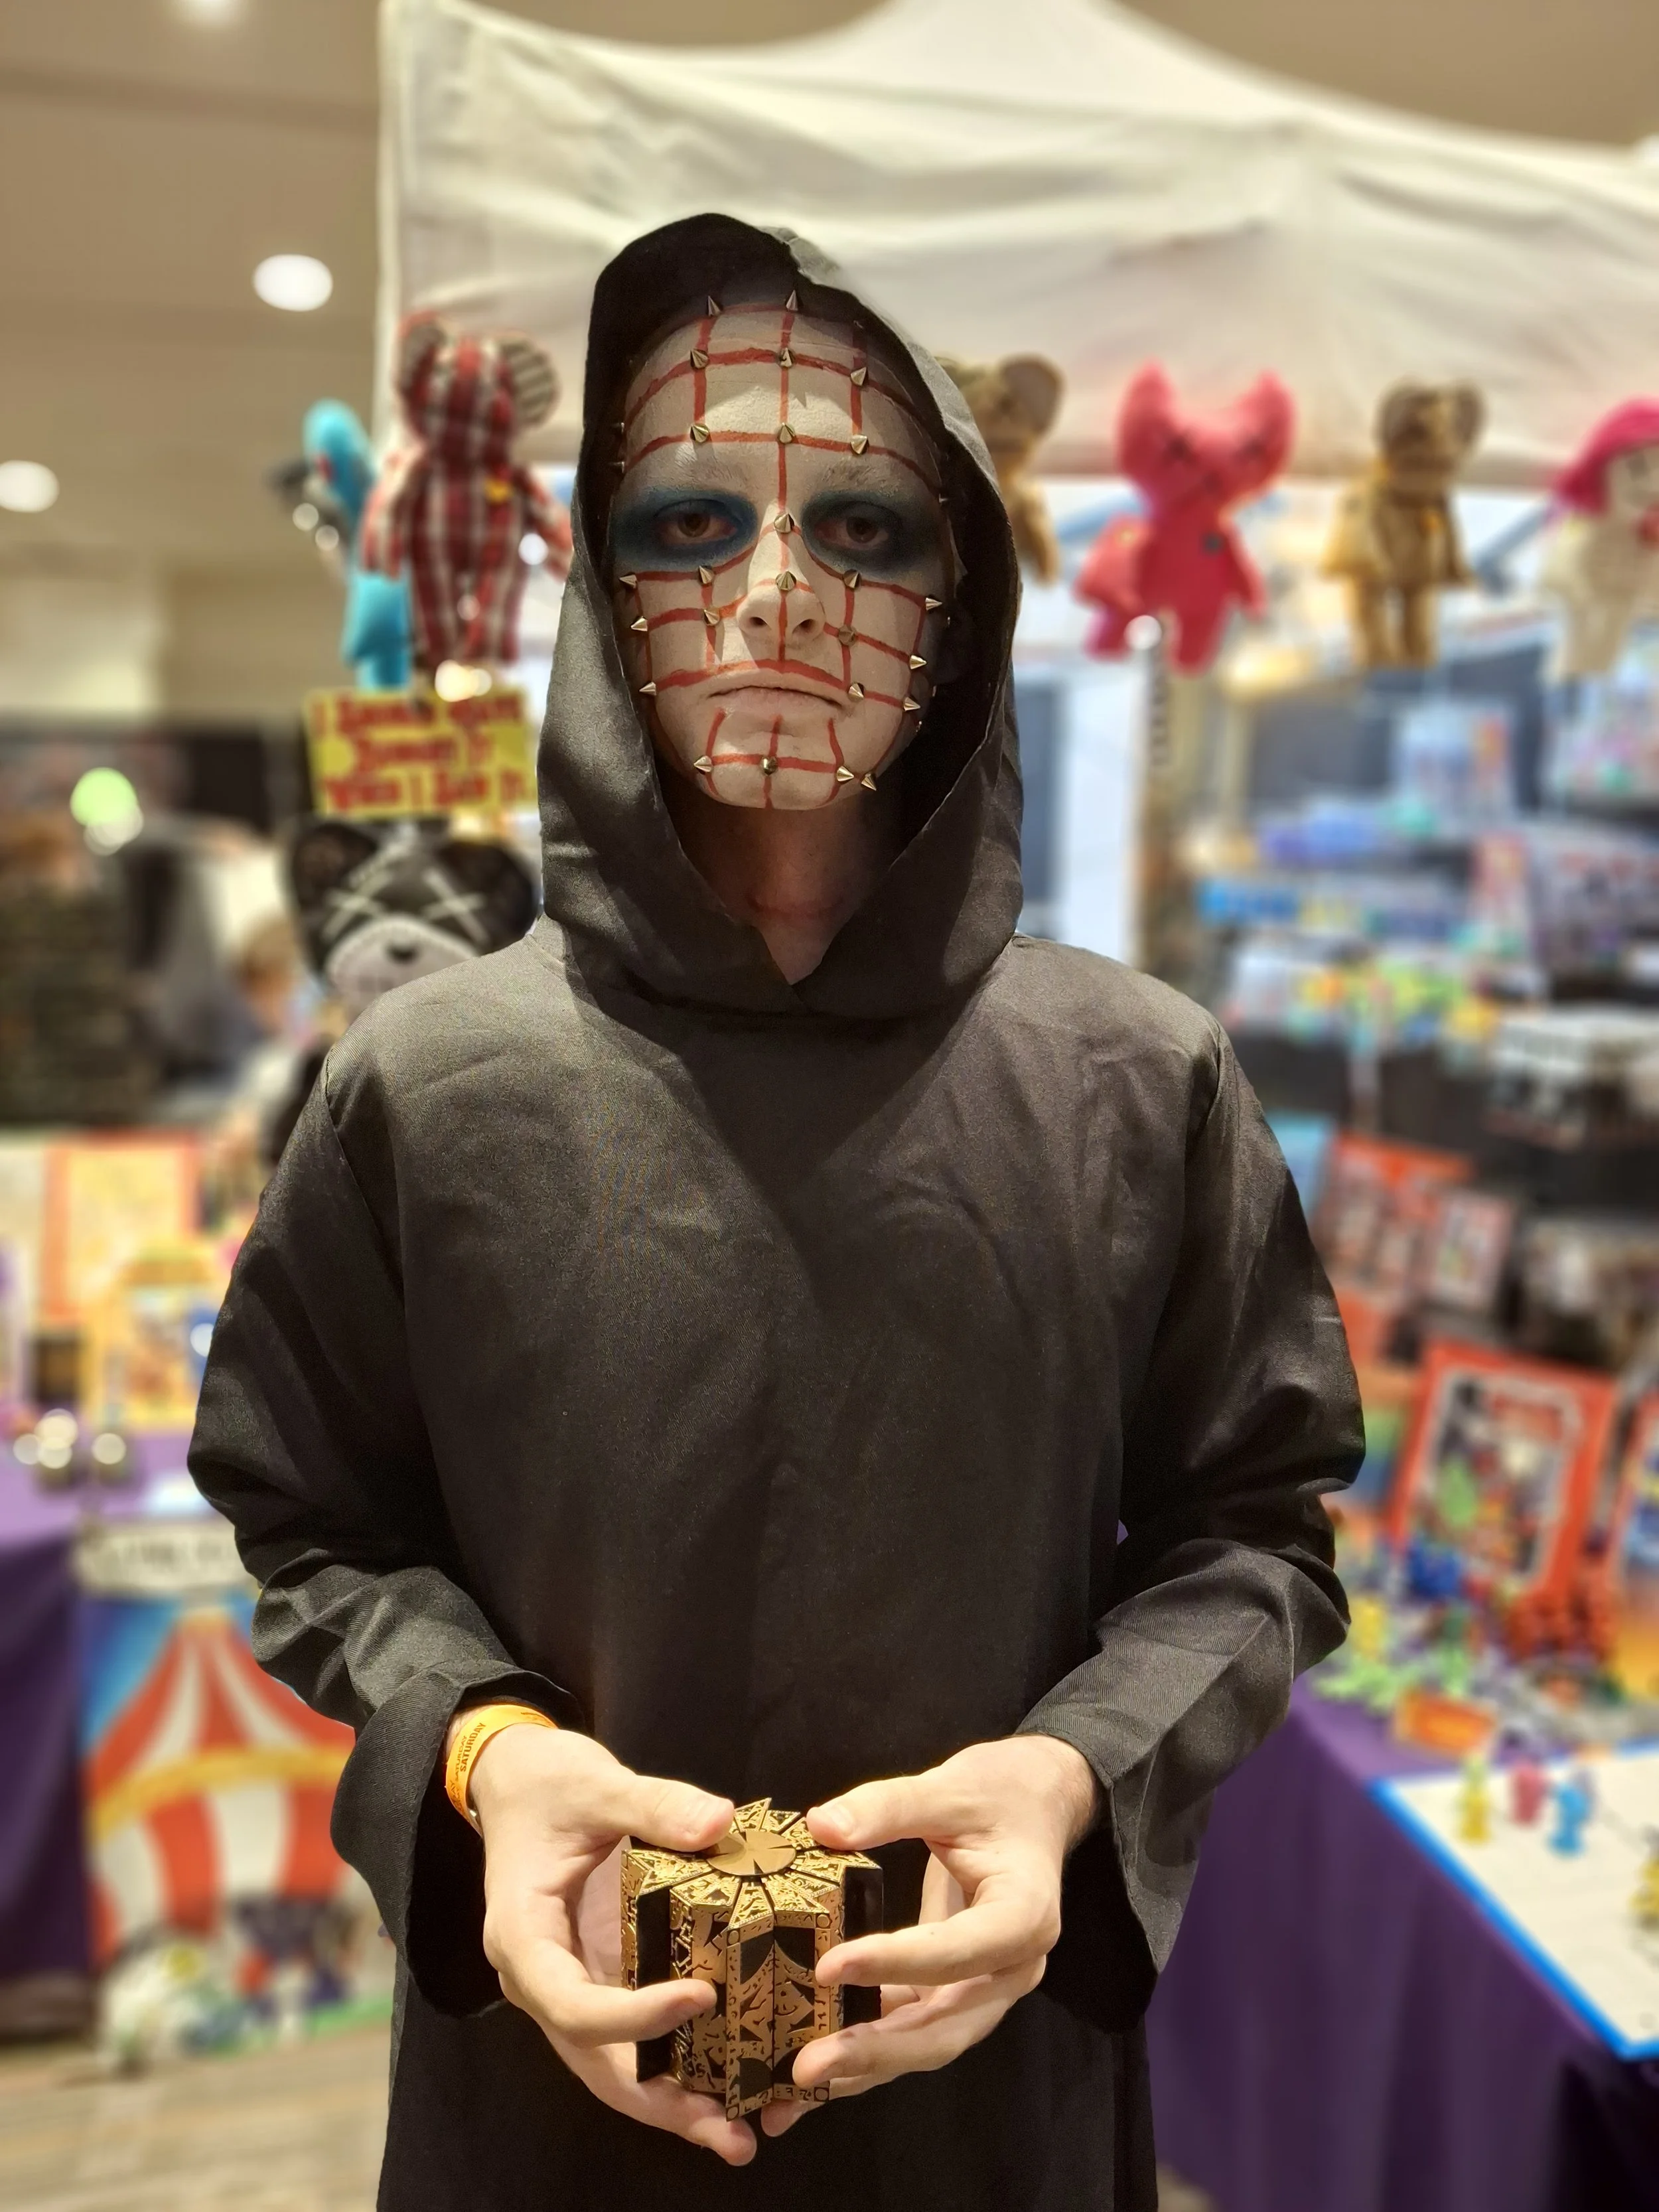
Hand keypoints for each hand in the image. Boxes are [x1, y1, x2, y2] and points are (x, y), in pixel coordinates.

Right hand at [463, 1721, 754, 2165]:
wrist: (517, 1781)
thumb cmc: (547, 1783)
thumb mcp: (596, 1783)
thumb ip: (655, 1804)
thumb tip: (720, 1821)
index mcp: (524, 1939)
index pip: (573, 2003)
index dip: (633, 2017)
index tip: (700, 1999)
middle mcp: (541, 1980)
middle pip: (594, 2063)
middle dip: (660, 2103)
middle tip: (732, 2134)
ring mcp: (571, 1987)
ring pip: (613, 2067)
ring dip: (672, 2102)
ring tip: (742, 2134)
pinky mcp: (600, 1980)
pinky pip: (632, 2039)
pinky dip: (677, 2066)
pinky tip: (733, 2085)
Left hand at [760, 1734, 1097, 2139]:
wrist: (1037, 1804)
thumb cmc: (1001, 1792)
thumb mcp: (949, 1786)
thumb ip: (889, 1806)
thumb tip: (821, 1826)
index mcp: (1023, 1916)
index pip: (957, 1953)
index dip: (894, 1963)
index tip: (829, 1966)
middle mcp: (1012, 1969)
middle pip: (945, 2026)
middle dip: (875, 2049)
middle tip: (808, 2066)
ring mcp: (987, 1988)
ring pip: (928, 2040)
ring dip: (865, 2063)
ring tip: (799, 2083)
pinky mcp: (958, 1991)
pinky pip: (914, 2027)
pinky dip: (868, 2047)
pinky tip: (817, 2070)